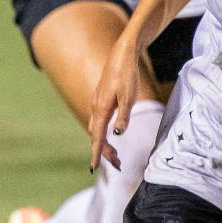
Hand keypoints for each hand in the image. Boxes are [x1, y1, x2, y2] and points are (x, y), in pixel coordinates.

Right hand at [87, 37, 144, 170]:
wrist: (122, 54)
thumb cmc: (126, 75)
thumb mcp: (129, 97)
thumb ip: (123, 116)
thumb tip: (117, 134)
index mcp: (101, 109)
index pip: (97, 137)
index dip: (96, 153)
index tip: (93, 168)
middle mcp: (96, 107)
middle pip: (96, 135)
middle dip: (104, 151)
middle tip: (117, 164)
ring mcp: (97, 103)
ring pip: (97, 128)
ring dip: (104, 142)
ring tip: (116, 154)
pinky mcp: (101, 99)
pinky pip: (99, 121)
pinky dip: (104, 132)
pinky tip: (111, 133)